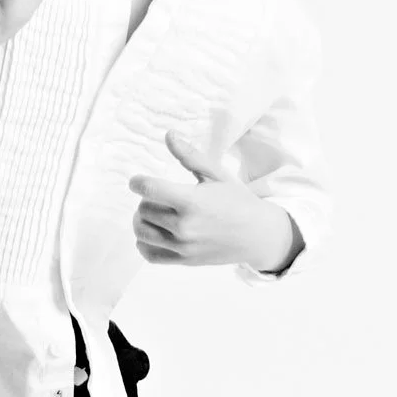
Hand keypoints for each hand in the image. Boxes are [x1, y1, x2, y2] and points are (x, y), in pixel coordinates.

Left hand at [129, 130, 296, 270]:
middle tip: (159, 196)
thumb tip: (169, 135)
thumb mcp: (217, 174)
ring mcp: (183, 247)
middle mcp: (185, 226)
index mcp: (192, 201)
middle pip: (144, 210)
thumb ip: (190, 156)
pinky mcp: (184, 260)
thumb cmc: (238, 201)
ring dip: (142, 220)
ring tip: (155, 213)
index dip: (138, 182)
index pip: (149, 190)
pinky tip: (153, 232)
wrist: (258, 235)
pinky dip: (144, 244)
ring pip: (142, 232)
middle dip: (147, 200)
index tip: (138, 181)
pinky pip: (150, 255)